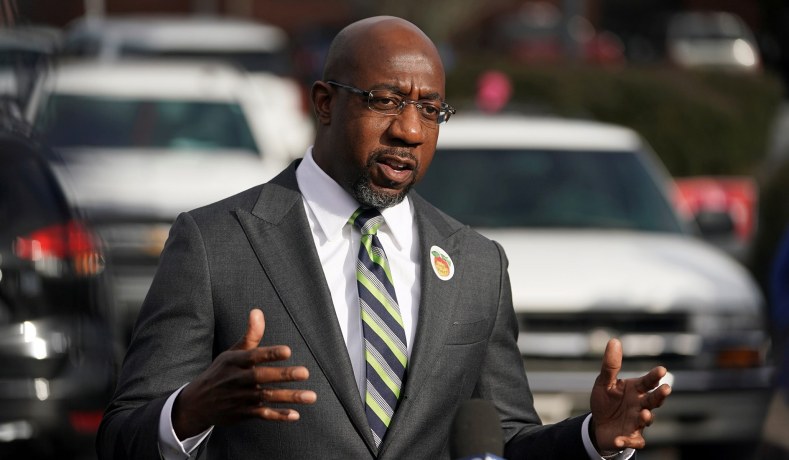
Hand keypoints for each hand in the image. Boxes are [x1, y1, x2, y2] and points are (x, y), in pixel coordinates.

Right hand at [172, 309, 316, 438]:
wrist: (197, 403)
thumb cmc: (221, 372)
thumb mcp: (232, 352)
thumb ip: (250, 335)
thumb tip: (257, 311)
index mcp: (233, 362)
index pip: (252, 356)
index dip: (269, 354)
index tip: (287, 351)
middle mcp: (236, 380)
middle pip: (261, 377)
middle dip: (283, 375)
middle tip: (304, 373)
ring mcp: (239, 398)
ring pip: (267, 397)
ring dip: (289, 397)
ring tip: (311, 396)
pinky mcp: (243, 413)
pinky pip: (262, 414)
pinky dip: (278, 416)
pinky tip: (295, 414)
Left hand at [589, 338, 670, 451]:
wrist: (599, 426)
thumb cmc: (606, 401)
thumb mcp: (604, 382)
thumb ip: (610, 365)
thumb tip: (614, 340)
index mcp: (635, 390)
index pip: (647, 381)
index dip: (655, 376)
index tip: (662, 369)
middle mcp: (640, 405)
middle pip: (653, 400)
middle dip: (660, 395)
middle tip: (666, 389)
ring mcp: (637, 422)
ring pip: (647, 420)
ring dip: (647, 418)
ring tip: (644, 414)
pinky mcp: (631, 438)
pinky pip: (634, 440)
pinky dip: (627, 440)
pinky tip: (619, 439)